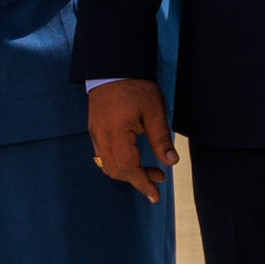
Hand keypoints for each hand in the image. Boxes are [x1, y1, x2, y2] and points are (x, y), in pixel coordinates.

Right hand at [85, 78, 176, 202]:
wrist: (112, 67)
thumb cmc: (136, 87)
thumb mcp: (154, 111)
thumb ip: (160, 138)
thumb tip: (171, 162)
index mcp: (116, 134)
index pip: (129, 168)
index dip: (143, 183)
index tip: (155, 196)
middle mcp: (101, 137)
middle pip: (116, 170)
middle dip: (138, 179)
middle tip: (159, 177)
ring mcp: (95, 133)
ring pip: (108, 164)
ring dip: (128, 171)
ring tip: (149, 168)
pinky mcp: (94, 129)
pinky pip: (102, 155)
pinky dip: (118, 162)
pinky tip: (132, 158)